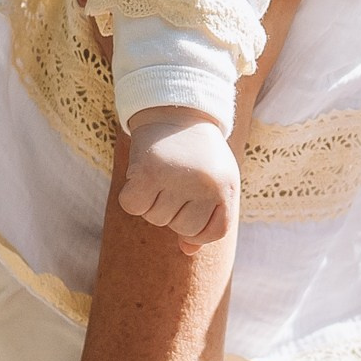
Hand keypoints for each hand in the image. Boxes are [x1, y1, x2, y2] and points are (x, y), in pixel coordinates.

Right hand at [119, 108, 240, 245]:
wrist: (177, 110)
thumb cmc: (198, 153)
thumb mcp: (213, 183)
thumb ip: (207, 218)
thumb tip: (188, 250)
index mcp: (227, 187)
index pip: (212, 233)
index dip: (198, 229)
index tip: (191, 205)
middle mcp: (206, 184)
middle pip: (181, 228)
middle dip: (174, 210)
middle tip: (176, 179)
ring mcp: (178, 178)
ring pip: (156, 218)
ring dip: (153, 200)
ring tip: (162, 172)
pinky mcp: (149, 171)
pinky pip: (133, 206)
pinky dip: (132, 195)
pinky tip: (142, 174)